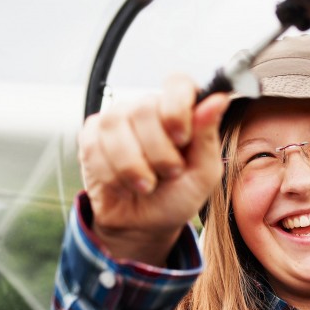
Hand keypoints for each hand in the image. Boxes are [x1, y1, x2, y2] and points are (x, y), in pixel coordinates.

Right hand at [77, 74, 229, 264]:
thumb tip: (218, 99)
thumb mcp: (203, 174)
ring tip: (146, 184)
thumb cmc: (177, 197)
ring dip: (133, 168)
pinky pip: (93, 146)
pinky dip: (112, 176)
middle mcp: (148, 109)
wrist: (144, 225)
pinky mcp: (91, 136)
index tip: (181, 138)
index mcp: (180, 112)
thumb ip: (208, 137)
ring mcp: (117, 119)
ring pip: (115, 127)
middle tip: (168, 173)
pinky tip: (123, 185)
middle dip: (158, 152)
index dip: (177, 107)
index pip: (177, 84)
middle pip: (144, 108)